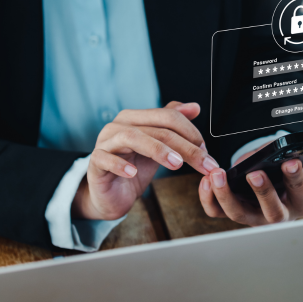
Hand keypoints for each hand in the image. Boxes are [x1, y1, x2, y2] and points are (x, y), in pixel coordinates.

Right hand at [72, 101, 218, 219]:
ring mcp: (105, 142)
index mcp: (136, 118)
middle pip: (157, 129)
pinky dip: (119, 164)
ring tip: (176, 164)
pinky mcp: (95, 162)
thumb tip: (194, 106)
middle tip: (204, 163)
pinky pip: (105, 158)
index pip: (168, 116)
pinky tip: (133, 172)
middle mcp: (119, 126)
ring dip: (158, 150)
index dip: (191, 132)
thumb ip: (172, 125)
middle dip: (185, 147)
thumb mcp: (158, 146)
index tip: (207, 151)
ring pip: (132, 137)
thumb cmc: (133, 167)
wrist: (110, 195)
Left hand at [198, 143, 302, 225]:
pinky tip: (207, 180)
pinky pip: (216, 211)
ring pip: (237, 214)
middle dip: (263, 192)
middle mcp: (278, 216)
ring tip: (218, 174)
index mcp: (301, 203)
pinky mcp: (232, 212)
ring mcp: (252, 217)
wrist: (273, 182)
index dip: (296, 179)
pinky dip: (208, 198)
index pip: (301, 194)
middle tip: (254, 174)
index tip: (291, 162)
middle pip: (271, 212)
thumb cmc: (288, 173)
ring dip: (226, 195)